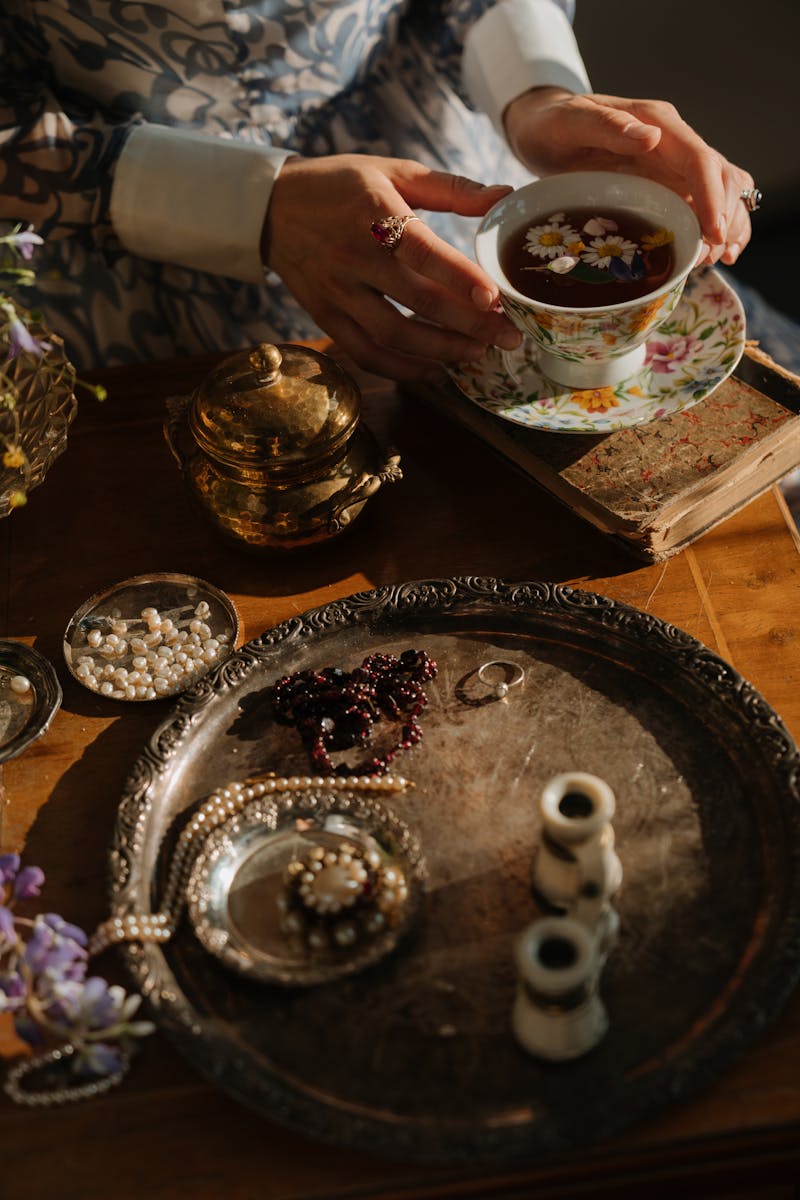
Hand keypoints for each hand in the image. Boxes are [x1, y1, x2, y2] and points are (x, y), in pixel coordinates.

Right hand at [262, 154, 522, 381]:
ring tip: (476, 354)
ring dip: (438, 351)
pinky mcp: (325, 316)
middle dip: (466, 325)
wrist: (271, 207)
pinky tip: (435, 372)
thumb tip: (504, 194)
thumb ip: (451, 187)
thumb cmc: (342, 186)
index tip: (493, 298)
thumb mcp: (393, 171)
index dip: (459, 277)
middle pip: (415, 302)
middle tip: (506, 337)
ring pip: (391, 335)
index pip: (421, 251)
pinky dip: (402, 369)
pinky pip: (365, 353)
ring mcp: (337, 291)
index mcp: (373, 213)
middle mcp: (353, 256)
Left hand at [503, 88, 755, 265]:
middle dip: (723, 218)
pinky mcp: (669, 183)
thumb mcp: (570, 122)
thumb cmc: (554, 124)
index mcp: (657, 122)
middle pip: (722, 176)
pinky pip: (707, 202)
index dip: (712, 197)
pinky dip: (720, 226)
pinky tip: (719, 252)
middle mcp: (674, 141)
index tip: (713, 233)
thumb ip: (607, 126)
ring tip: (716, 258)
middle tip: (707, 256)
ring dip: (728, 225)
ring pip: (724, 190)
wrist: (544, 125)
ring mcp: (674, 164)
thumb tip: (651, 137)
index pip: (699, 159)